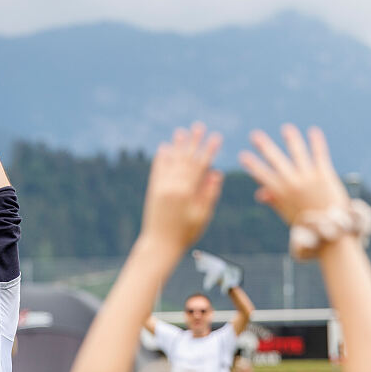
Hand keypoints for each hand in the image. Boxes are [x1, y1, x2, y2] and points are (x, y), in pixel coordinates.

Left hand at [139, 123, 222, 249]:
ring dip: (178, 145)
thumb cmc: (185, 234)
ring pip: (171, 161)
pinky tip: (164, 147)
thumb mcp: (202, 216)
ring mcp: (161, 187)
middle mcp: (173, 186)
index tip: (217, 137)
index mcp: (187, 192)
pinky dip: (161, 158)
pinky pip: (158, 170)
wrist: (160, 245)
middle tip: (199, 126)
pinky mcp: (154, 190)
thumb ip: (209, 194)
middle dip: (194, 142)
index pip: (201, 166)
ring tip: (181, 131)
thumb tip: (217, 174)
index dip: (209, 150)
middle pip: (186, 159)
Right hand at [240, 124, 348, 224]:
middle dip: (264, 146)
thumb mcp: (286, 213)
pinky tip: (313, 131)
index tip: (242, 155)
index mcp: (280, 193)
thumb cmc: (307, 224)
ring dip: (291, 139)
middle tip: (254, 136)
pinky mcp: (325, 174)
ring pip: (297, 152)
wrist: (331, 233)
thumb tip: (259, 194)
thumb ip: (274, 200)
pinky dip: (316, 142)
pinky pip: (319, 154)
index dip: (251, 165)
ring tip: (286, 129)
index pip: (262, 175)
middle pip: (275, 160)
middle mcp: (292, 182)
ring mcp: (308, 177)